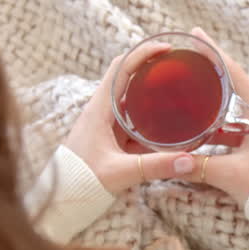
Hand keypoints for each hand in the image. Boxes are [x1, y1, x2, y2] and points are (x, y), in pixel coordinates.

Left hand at [63, 47, 197, 192]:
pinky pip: (134, 121)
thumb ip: (155, 166)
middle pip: (128, 78)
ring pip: (132, 100)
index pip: (121, 67)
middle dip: (153, 69)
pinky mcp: (110, 139)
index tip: (168, 49)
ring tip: (180, 91)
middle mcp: (102, 111)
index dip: (143, 53)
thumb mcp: (121, 172)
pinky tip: (169, 125)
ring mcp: (105, 124)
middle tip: (180, 68)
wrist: (59, 200)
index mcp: (99, 108)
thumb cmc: (80, 181)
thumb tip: (189, 161)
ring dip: (152, 93)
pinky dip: (151, 118)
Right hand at [180, 27, 248, 204]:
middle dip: (209, 76)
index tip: (196, 34)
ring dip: (211, 103)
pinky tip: (198, 130)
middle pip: (233, 88)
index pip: (235, 75)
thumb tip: (166, 160)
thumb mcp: (228, 175)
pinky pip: (233, 129)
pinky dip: (216, 126)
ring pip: (231, 111)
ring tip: (188, 94)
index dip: (214, 54)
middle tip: (187, 62)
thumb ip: (196, 166)